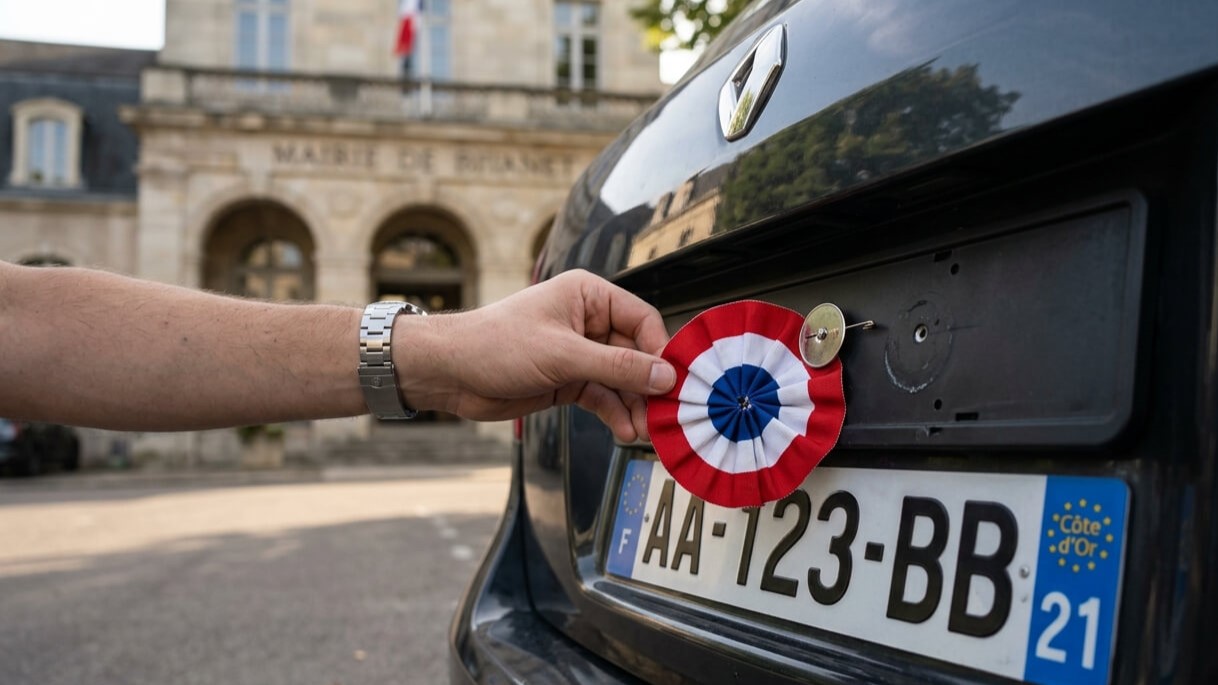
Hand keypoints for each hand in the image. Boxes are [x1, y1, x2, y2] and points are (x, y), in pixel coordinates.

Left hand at [395, 270, 674, 441]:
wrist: (451, 372)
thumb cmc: (497, 345)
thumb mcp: (563, 355)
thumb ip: (617, 366)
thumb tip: (664, 377)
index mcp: (588, 296)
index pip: (642, 319)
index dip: (660, 350)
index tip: (674, 381)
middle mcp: (588, 321)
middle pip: (636, 353)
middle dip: (649, 385)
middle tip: (665, 414)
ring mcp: (579, 352)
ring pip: (622, 379)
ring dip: (633, 405)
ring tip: (644, 431)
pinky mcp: (569, 380)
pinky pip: (603, 396)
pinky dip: (615, 413)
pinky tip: (624, 430)